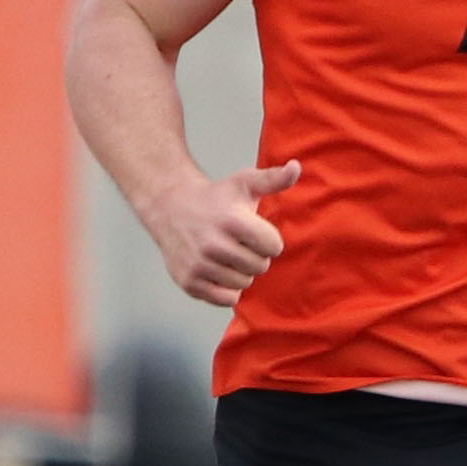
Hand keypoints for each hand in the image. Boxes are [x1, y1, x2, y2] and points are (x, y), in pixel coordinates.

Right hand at [148, 161, 299, 306]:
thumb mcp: (244, 183)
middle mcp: (213, 244)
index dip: (268, 239)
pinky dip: (226, 288)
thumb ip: (273, 179)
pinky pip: (226, 299)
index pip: (274, 247)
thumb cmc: (215, 197)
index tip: (253, 230)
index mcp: (231, 221)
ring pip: (244, 283)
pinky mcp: (189, 282)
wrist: (169, 207)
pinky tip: (217, 269)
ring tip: (225, 253)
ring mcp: (199, 265)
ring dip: (240, 271)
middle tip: (237, 242)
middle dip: (255, 256)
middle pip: (260, 267)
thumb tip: (296, 166)